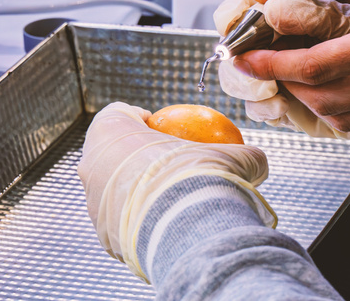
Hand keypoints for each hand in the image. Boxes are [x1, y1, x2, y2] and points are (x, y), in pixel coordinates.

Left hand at [77, 102, 275, 279]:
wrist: (190, 228)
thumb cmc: (204, 178)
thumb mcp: (232, 156)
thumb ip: (240, 154)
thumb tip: (257, 162)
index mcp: (110, 131)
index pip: (119, 114)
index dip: (140, 118)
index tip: (160, 128)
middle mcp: (91, 164)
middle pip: (112, 153)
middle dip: (136, 157)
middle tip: (165, 165)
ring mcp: (93, 203)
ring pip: (114, 190)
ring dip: (136, 191)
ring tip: (167, 200)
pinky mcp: (104, 235)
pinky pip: (122, 223)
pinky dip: (140, 221)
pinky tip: (167, 224)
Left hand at [215, 0, 349, 138]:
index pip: (312, 66)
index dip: (270, 66)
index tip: (246, 61)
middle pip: (324, 100)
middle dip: (288, 86)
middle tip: (273, 69)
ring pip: (345, 120)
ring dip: (313, 104)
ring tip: (301, 80)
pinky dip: (346, 115)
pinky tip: (338, 95)